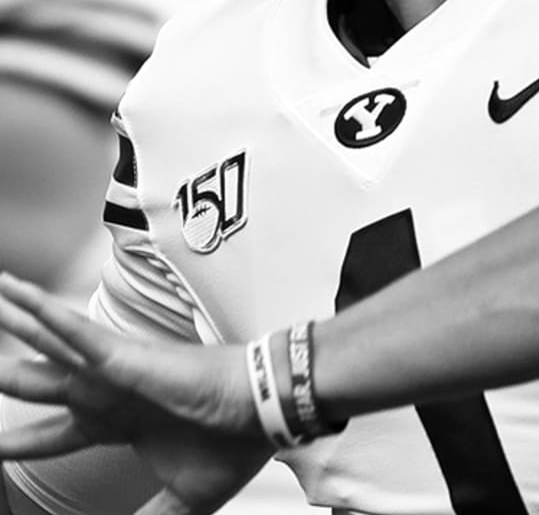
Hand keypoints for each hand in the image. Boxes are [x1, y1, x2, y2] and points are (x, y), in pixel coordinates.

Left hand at [0, 273, 274, 514]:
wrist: (262, 413)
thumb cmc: (231, 444)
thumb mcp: (181, 499)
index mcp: (116, 422)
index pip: (51, 435)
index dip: (16, 443)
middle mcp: (106, 391)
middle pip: (36, 385)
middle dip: (2, 379)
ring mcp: (110, 370)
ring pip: (44, 345)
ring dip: (14, 322)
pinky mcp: (122, 356)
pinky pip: (70, 332)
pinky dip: (41, 313)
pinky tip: (14, 294)